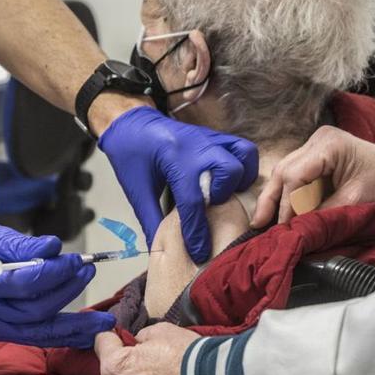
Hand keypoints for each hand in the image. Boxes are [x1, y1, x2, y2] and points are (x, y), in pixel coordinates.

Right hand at [0, 214, 113, 347]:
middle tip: (88, 271)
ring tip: (102, 322)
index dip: (55, 273)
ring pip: (37, 332)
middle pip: (34, 311)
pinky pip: (32, 337)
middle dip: (67, 292)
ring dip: (72, 326)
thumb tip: (54, 248)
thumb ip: (22, 246)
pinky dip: (59, 336)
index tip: (77, 260)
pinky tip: (82, 333)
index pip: (23, 284)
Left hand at [99, 107, 257, 263]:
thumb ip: (151, 220)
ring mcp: (209, 138)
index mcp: (174, 159)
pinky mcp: (216, 136)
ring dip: (239, 178)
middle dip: (223, 195)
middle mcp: (196, 146)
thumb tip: (160, 252)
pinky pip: (242, 149)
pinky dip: (243, 166)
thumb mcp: (136, 190)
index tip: (200, 252)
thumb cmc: (130, 155)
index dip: (197, 232)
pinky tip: (228, 180)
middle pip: (229, 171)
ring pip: (244, 156)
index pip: (193, 201)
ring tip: (224, 192)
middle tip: (209, 205)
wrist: (130, 123)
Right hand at [251, 127, 374, 226]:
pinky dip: (287, 194)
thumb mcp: (356, 200)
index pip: (295, 175)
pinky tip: (279, 211)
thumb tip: (298, 228)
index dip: (286, 203)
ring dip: (276, 197)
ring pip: (284, 172)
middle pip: (283, 170)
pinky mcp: (317, 156)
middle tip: (258, 225)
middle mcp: (318, 139)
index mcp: (329, 144)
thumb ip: (324, 212)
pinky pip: (295, 175)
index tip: (284, 227)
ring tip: (262, 221)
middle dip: (271, 199)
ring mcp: (316, 145)